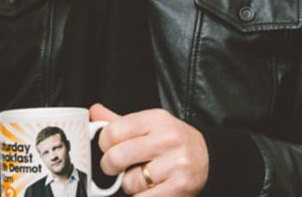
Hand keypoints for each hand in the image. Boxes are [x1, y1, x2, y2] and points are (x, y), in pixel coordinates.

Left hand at [90, 104, 208, 195]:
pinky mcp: (180, 186)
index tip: (109, 148)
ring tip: (142, 177)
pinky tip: (151, 188)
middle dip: (110, 166)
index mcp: (157, 119)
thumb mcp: (149, 125)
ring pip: (130, 181)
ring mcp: (175, 163)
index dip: (104, 143)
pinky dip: (141, 196)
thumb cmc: (172, 141)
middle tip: (117, 167)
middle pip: (117, 157)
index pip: (113, 131)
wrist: (207, 157)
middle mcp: (167, 139)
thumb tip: (94, 112)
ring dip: (130, 184)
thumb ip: (120, 121)